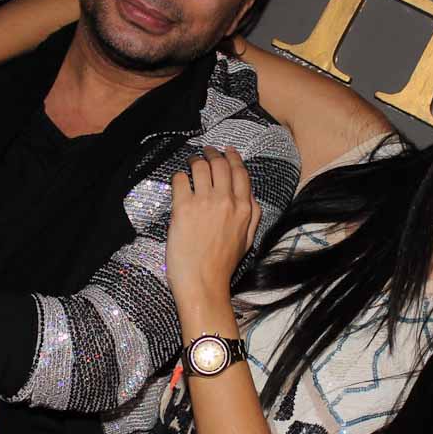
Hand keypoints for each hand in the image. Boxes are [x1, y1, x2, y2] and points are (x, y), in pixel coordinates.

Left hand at [166, 146, 260, 300]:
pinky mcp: (183, 208)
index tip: (228, 151)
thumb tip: (250, 197)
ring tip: (191, 162)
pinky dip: (180, 176)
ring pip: (200, 167)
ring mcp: (204, 203)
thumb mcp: (248, 240)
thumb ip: (252, 215)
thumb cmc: (223, 265)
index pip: (240, 173)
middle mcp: (226, 201)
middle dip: (213, 154)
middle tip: (206, 151)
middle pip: (220, 165)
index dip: (233, 158)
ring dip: (195, 160)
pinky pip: (181, 179)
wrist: (203, 282)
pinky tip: (179, 180)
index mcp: (244, 209)